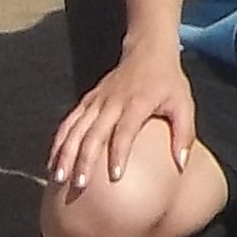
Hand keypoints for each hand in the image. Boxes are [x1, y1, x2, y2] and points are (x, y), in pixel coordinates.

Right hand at [48, 47, 196, 194]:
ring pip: (76, 128)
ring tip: (59, 177)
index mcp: (137, 102)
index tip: (115, 177)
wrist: (148, 51)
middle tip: (78, 185)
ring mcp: (97, 100)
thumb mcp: (184, 104)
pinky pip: (69, 121)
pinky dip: (59, 141)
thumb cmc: (168, 82)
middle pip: (94, 133)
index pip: (125, 131)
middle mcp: (113, 102)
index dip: (119, 153)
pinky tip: (52, 162)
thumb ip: (184, 134)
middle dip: (84, 160)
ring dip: (66, 153)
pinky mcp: (87, 100)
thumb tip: (181, 165)